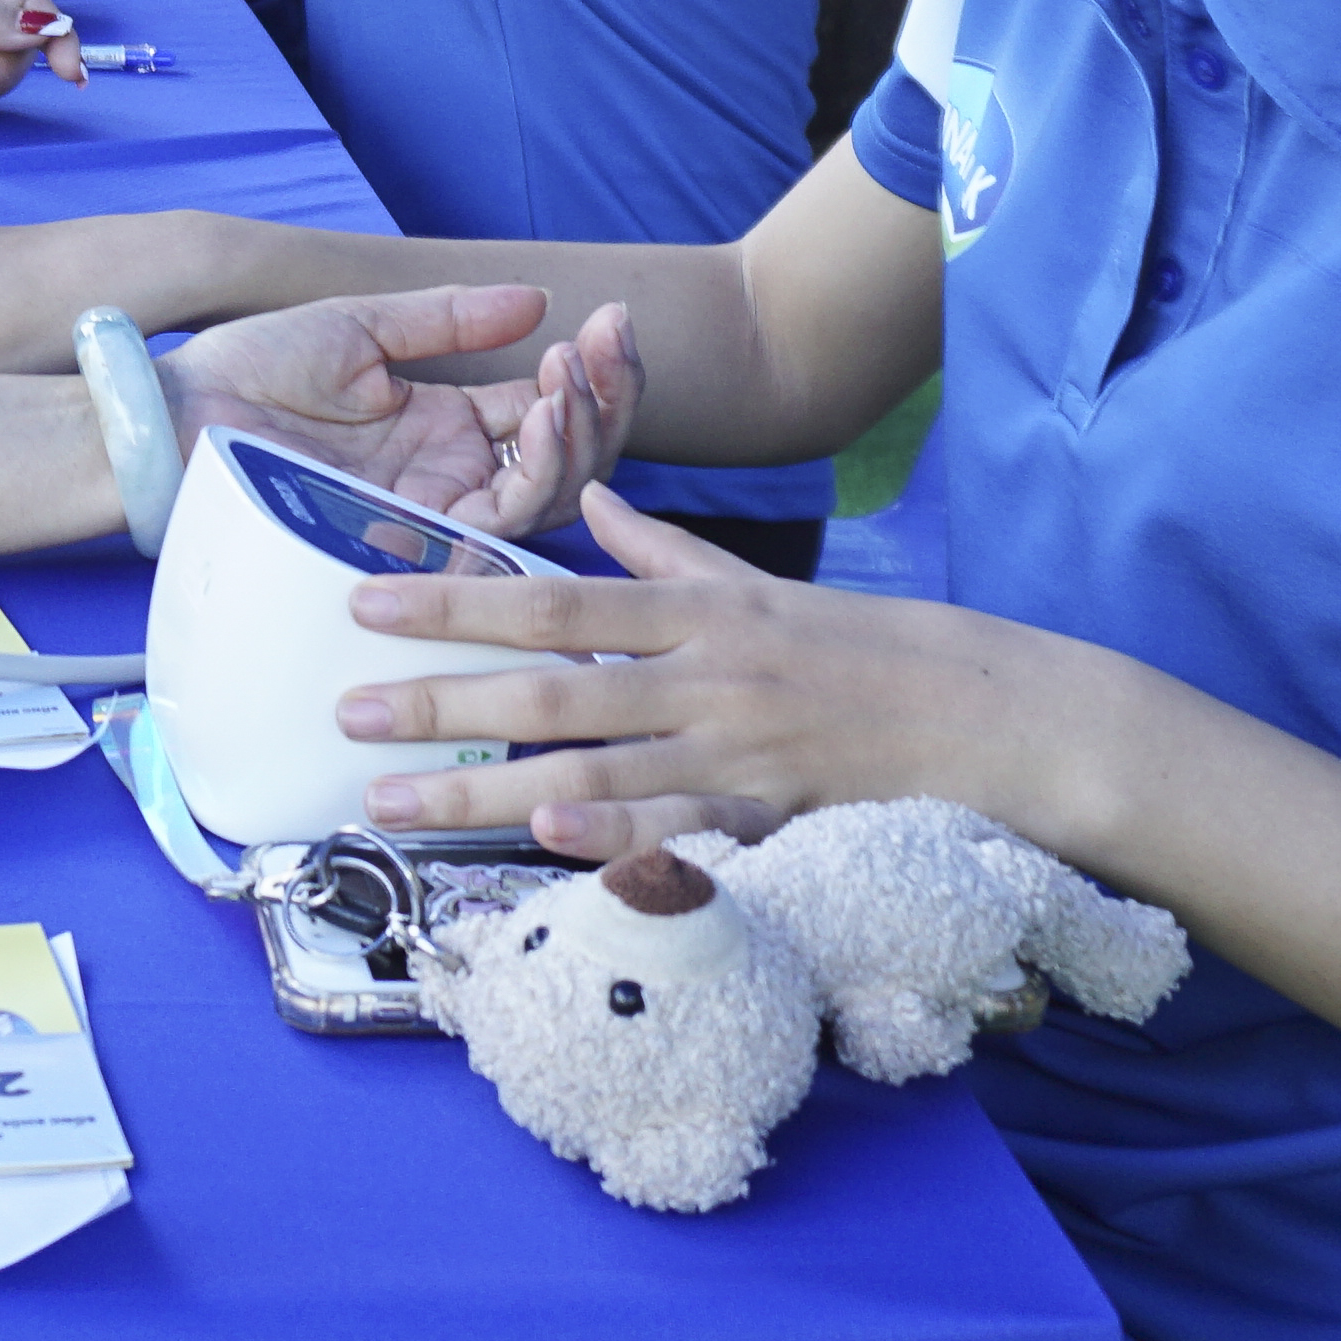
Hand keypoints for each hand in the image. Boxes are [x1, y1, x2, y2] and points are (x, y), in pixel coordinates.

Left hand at [154, 287, 593, 530]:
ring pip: (546, 499)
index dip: (595, 372)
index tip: (613, 321)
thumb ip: (447, 320)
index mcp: (448, 429)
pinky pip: (490, 534)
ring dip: (575, 435)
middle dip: (606, 403)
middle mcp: (452, 478)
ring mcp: (432, 513)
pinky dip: (529, 479)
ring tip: (568, 377)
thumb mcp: (359, 329)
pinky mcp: (405, 542)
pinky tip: (535, 423)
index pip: (549, 412)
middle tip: (610, 345)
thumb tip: (536, 300)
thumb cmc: (249, 373)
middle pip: (568, 462)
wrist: (177, 417)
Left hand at [324, 475, 1113, 863]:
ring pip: (591, 767)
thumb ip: (667, 551)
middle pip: (550, 689)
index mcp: (697, 612)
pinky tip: (546, 839)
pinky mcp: (772, 820)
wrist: (994, 716)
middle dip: (440, 702)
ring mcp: (736, 752)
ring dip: (483, 790)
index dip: (454, 603)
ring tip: (391, 804)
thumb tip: (597, 501)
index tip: (364, 603)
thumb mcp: (761, 586)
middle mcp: (705, 677)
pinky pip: (678, 831)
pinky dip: (612, 833)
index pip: (551, 601)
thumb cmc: (868, 652)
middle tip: (346, 711)